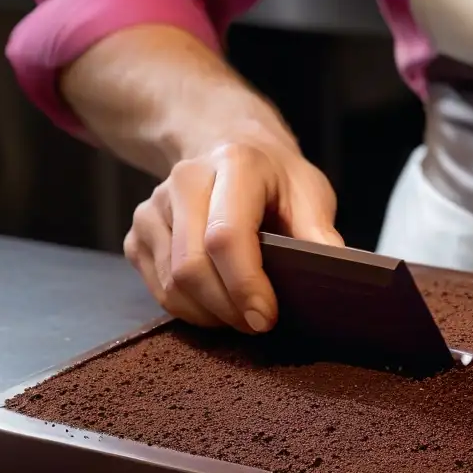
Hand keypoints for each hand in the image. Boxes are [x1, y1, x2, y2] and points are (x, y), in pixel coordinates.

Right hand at [123, 140, 341, 333]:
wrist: (226, 148)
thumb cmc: (274, 179)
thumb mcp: (309, 192)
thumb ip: (319, 233)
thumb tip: (336, 273)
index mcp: (233, 164)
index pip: (225, 236)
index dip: (244, 285)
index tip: (266, 318)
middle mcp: (184, 180)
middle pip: (191, 267)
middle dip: (228, 309)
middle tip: (259, 324)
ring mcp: (152, 208)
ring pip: (171, 285)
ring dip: (210, 315)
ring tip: (242, 314)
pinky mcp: (136, 234)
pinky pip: (157, 290)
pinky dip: (190, 310)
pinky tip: (218, 303)